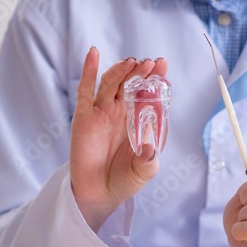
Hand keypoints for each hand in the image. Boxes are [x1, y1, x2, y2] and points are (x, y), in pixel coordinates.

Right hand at [70, 48, 167, 231]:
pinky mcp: (84, 116)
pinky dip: (88, 71)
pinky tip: (93, 54)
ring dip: (121, 71)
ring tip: (132, 62)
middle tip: (151, 62)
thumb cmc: (125, 180)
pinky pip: (85, 90)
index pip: (149, 93)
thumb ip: (148, 161)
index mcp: (139, 120)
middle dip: (141, 72)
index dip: (155, 79)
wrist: (99, 193)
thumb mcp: (143, 172)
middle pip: (131, 84)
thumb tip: (148, 148)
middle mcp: (121, 112)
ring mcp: (102, 112)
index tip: (162, 65)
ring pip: (111, 84)